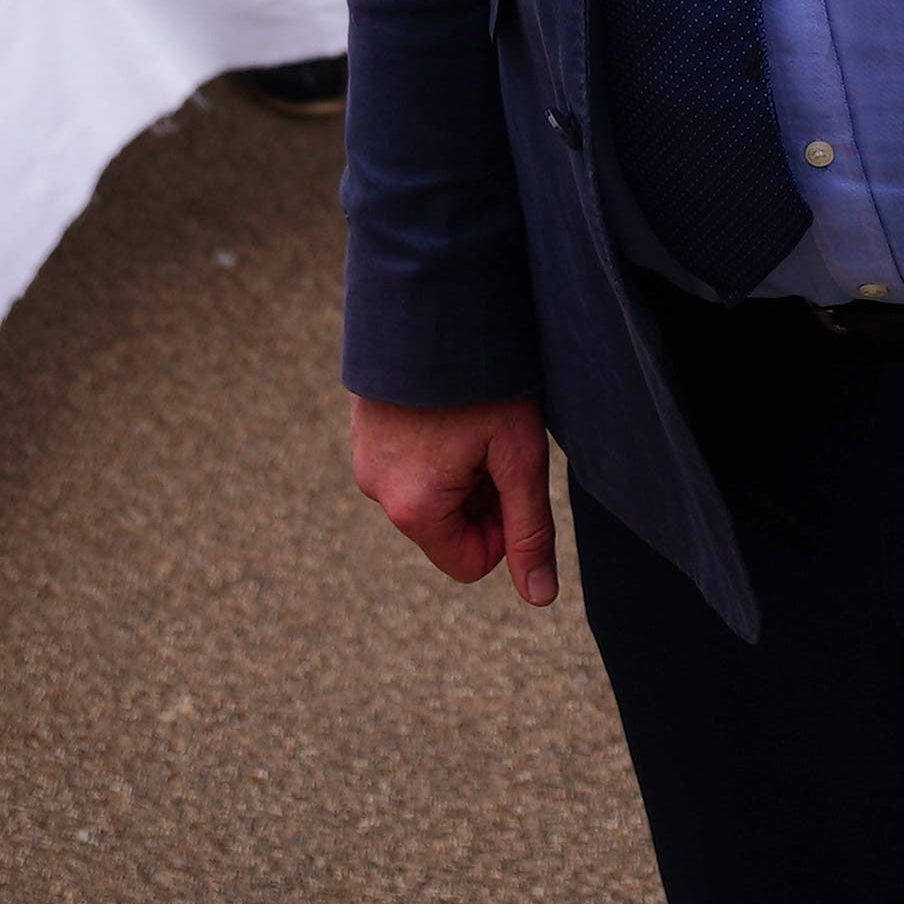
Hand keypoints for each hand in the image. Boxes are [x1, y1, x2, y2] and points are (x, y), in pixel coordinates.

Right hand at [347, 393, 555, 606]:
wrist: (429, 305)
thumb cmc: (482, 382)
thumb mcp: (519, 457)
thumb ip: (529, 530)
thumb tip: (540, 597)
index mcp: (414, 509)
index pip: (470, 563)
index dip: (504, 530)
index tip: (515, 480)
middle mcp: (378, 491)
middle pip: (449, 526)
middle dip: (481, 494)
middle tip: (499, 439)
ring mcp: (364, 458)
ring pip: (430, 492)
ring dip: (460, 467)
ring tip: (475, 417)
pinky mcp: (363, 430)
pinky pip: (408, 462)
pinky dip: (435, 446)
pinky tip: (451, 406)